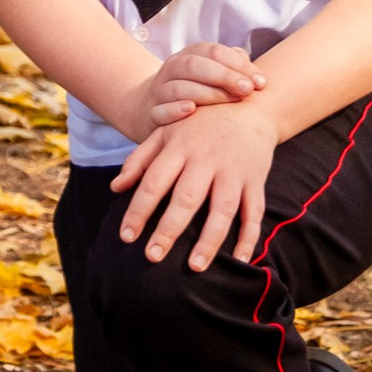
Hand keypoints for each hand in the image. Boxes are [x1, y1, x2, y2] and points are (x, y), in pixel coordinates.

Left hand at [111, 96, 277, 271]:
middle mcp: (206, 159)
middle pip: (186, 199)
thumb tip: (115, 188)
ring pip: (222, 209)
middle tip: (152, 257)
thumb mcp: (166, 131)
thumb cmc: (198, 123)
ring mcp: (233, 170)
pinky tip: (238, 260)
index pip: (154, 183)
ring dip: (209, 239)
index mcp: (179, 147)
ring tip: (195, 267)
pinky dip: (249, 237)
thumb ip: (139, 159)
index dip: (138, 210)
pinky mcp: (256, 179)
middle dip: (168, 229)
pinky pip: (254, 212)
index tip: (126, 237)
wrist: (247, 105)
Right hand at [140, 40, 264, 127]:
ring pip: (179, 87)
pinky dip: (174, 109)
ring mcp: (160, 90)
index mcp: (189, 55)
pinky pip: (160, 110)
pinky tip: (191, 110)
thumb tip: (249, 64)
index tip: (260, 82)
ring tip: (230, 101)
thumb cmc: (194, 90)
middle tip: (248, 90)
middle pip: (195, 65)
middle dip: (224, 76)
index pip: (213, 51)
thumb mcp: (210, 75)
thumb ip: (230, 68)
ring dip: (206, 93)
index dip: (238, 64)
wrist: (151, 106)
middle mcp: (172, 69)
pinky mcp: (151, 113)